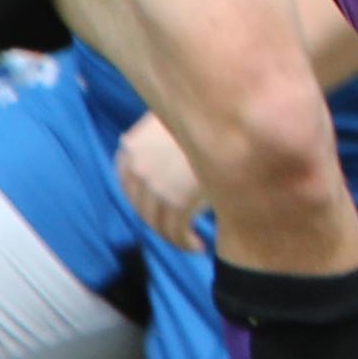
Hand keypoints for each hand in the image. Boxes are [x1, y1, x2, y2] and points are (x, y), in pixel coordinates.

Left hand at [111, 114, 206, 251]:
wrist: (230, 113)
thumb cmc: (211, 112)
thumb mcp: (176, 119)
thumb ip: (165, 139)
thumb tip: (175, 160)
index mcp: (131, 146)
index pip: (127, 184)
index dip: (144, 201)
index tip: (162, 210)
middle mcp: (137, 167)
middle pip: (142, 207)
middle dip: (161, 223)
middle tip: (181, 231)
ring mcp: (155, 185)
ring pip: (158, 223)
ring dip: (174, 238)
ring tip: (192, 243)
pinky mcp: (176, 199)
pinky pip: (176, 230)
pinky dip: (185, 243)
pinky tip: (198, 246)